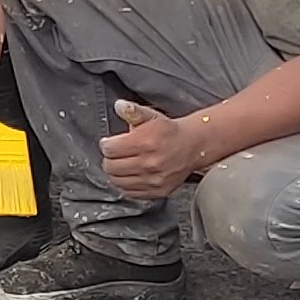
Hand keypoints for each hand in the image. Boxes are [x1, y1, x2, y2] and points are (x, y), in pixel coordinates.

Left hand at [100, 98, 215, 195]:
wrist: (193, 145)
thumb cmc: (169, 131)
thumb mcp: (151, 116)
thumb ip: (132, 111)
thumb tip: (119, 105)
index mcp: (145, 143)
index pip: (109, 150)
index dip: (106, 145)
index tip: (109, 143)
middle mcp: (150, 163)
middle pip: (111, 167)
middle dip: (109, 159)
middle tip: (115, 154)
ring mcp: (154, 179)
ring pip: (118, 182)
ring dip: (116, 173)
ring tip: (121, 164)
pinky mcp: (159, 191)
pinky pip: (131, 193)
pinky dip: (126, 186)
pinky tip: (130, 175)